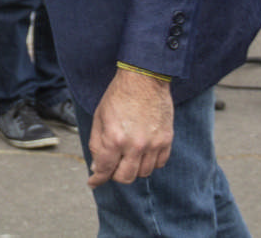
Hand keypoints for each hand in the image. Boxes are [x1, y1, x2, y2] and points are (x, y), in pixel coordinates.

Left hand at [87, 67, 173, 187]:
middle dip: (114, 175)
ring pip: (143, 173)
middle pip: (125, 177)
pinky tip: (142, 153)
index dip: (97, 179)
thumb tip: (97, 165)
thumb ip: (97, 143)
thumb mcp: (99, 117)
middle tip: (111, 167)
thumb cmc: (118, 95)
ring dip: (133, 169)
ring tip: (127, 156)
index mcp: (115, 138)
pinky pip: (159, 164)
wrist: (144, 79)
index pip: (105, 169)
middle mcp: (135, 145)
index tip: (93, 182)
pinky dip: (149, 163)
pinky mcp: (166, 140)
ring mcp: (153, 144)